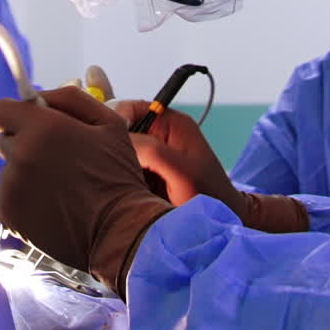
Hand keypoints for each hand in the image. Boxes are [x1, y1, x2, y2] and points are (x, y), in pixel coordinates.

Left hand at [0, 87, 170, 291]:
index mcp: (42, 127)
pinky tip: (44, 203)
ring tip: (56, 185)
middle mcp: (20, 154)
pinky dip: (18, 198)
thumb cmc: (116, 173)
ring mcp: (11, 186)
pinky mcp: (8, 214)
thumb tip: (40, 96)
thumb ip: (71, 99)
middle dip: (25, 142)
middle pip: (5, 139)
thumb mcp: (108, 122)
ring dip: (24, 172)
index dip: (14, 114)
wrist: (117, 228)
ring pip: (7, 169)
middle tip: (56, 156)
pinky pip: (2, 196)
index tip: (30, 123)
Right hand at [111, 100, 308, 234]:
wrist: (221, 222)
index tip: (108, 142)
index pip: (132, 108)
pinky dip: (119, 178)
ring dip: (115, 164)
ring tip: (115, 180)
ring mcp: (153, 155)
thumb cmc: (209, 196)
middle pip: (122, 129)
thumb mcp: (182, 171)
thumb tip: (121, 139)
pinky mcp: (147, 175)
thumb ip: (153, 151)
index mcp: (171, 123)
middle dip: (113, 145)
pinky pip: (124, 169)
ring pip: (120, 151)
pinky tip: (121, 191)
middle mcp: (160, 135)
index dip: (117, 120)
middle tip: (108, 165)